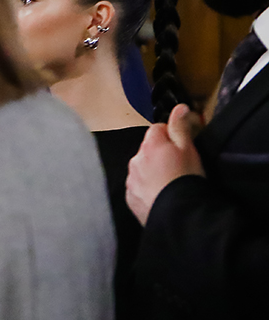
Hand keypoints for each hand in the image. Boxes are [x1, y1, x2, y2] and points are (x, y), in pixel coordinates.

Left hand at [126, 104, 204, 224]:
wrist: (178, 212)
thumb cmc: (186, 177)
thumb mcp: (188, 149)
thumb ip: (180, 126)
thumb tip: (179, 107)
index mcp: (150, 145)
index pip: (157, 129)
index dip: (171, 135)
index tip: (181, 146)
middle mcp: (135, 159)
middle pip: (147, 149)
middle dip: (160, 153)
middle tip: (178, 166)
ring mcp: (130, 179)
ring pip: (141, 168)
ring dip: (151, 171)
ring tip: (169, 182)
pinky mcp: (130, 197)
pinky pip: (138, 187)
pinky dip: (147, 188)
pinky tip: (160, 194)